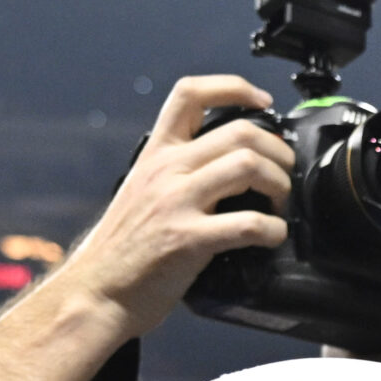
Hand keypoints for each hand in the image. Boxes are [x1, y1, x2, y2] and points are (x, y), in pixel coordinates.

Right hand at [53, 75, 292, 341]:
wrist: (95, 294)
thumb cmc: (125, 250)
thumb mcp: (144, 192)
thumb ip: (179, 173)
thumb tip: (228, 165)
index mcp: (156, 155)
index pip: (189, 94)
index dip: (234, 87)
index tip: (263, 102)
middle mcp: (166, 170)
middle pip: (241, 131)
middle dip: (278, 151)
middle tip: (284, 174)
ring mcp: (176, 202)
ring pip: (248, 165)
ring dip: (280, 185)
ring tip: (279, 206)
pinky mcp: (187, 238)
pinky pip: (250, 223)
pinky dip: (275, 230)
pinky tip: (272, 238)